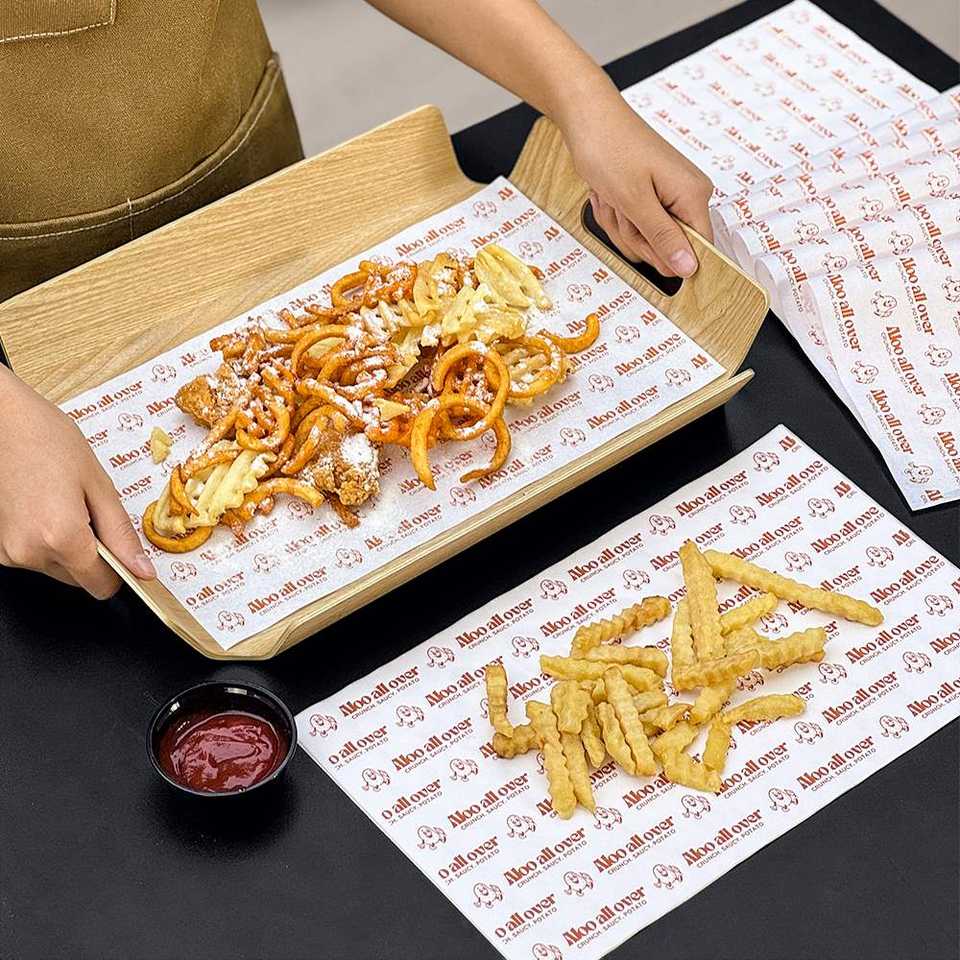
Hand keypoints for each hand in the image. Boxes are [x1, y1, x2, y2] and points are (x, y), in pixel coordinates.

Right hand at [0, 366, 155, 597]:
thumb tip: (142, 569)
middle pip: (79, 578)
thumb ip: (121, 533)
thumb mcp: (97, 483)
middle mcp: (28, 552)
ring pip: (56, 567)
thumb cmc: (45, 439)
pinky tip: (42, 506)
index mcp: (60, 537)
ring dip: (67, 545)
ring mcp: (6, 551)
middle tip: (87, 510)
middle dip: (92, 553)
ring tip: (60, 503)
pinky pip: (33, 554)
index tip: (124, 553)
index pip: (101, 586)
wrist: (0, 418)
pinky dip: (44, 538)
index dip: (119, 571)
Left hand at [560, 90, 714, 277]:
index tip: (644, 242)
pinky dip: (616, 215)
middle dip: (635, 236)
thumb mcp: (633, 200)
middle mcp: (687, 196)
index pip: (699, 250)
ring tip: (612, 196)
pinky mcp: (651, 196)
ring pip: (645, 239)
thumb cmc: (609, 148)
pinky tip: (609, 194)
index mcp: (693, 195)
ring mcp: (668, 196)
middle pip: (667, 248)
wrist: (588, 116)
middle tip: (620, 208)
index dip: (669, 257)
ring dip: (621, 224)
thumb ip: (662, 237)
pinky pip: (634, 225)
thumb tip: (689, 267)